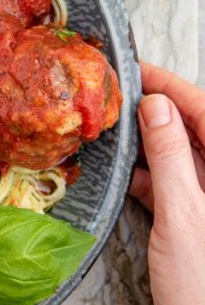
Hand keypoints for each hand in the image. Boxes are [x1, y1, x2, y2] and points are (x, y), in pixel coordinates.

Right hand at [130, 61, 204, 304]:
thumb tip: (155, 107)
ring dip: (149, 147)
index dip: (170, 86)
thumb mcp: (181, 217)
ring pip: (182, 163)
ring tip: (109, 132)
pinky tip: (123, 178)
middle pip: (194, 133)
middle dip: (156, 111)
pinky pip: (174, 194)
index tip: (133, 68)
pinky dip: (149, 182)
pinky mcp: (197, 236)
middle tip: (112, 95)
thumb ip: (170, 159)